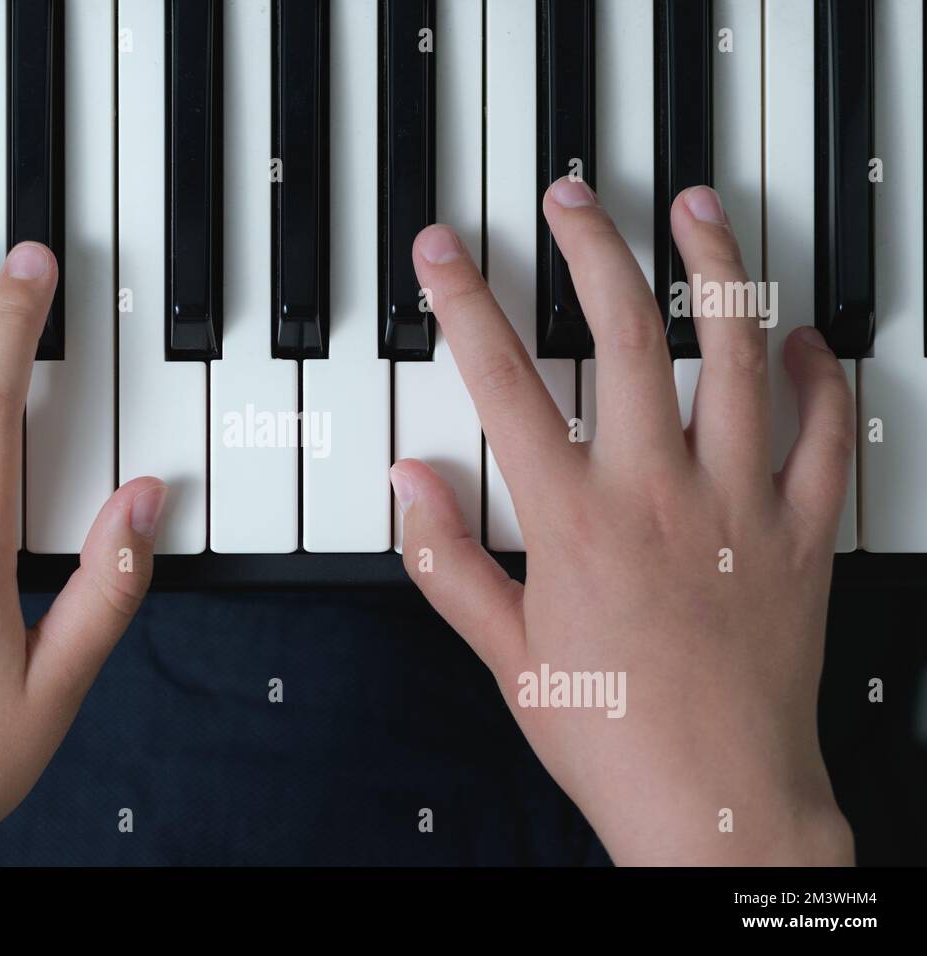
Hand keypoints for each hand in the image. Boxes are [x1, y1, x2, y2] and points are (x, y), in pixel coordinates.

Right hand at [395, 180, 854, 864]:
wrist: (717, 804)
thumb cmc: (609, 735)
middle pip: (626, 335)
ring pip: (738, 357)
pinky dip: (823, 375)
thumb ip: (446, 558)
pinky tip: (805, 337)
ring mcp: (739, 506)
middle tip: (571, 195)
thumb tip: (408, 482)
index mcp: (574, 521)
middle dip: (591, 247)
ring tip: (695, 210)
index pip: (503, 381)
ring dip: (715, 271)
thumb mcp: (505, 652)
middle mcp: (658, 494)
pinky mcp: (803, 533)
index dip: (464, 301)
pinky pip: (828, 434)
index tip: (443, 248)